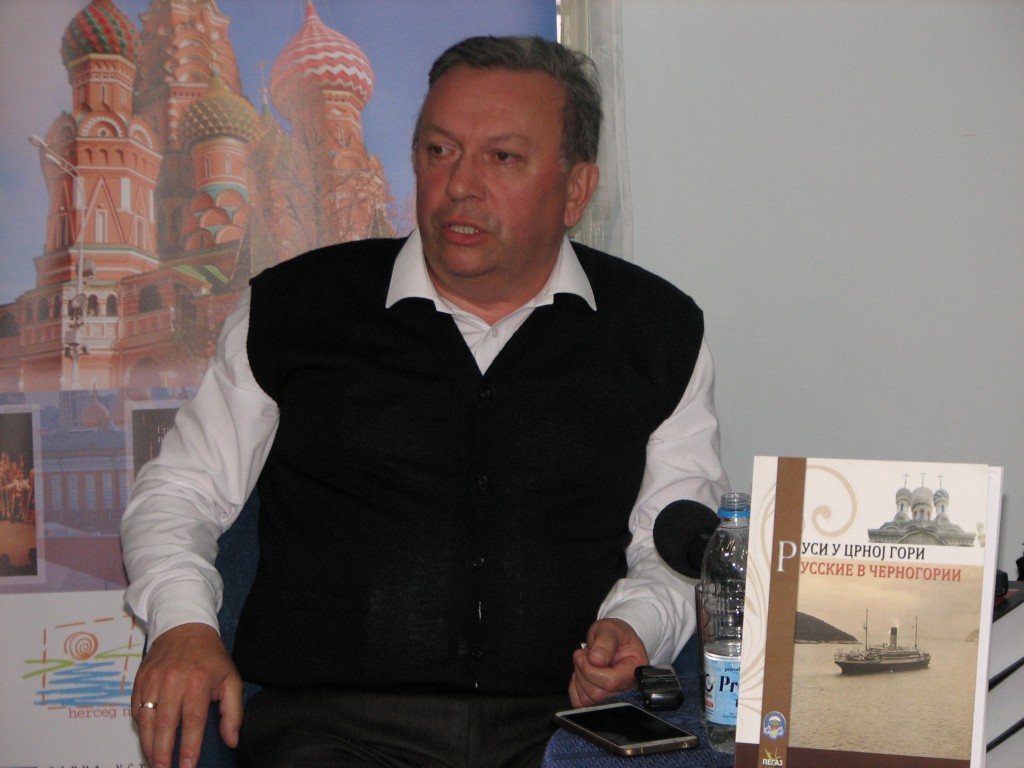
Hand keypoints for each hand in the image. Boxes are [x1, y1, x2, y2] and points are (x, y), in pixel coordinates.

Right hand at [131, 623, 242, 767]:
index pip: (193, 722)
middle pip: (165, 725)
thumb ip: (233, 712)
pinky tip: (147, 741)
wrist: (184, 627)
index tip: (188, 767)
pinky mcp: (140, 680)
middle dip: (163, 754)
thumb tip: (232, 740)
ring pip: (147, 721)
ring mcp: (153, 680)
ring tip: (154, 763)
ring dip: (149, 746)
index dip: (190, 748)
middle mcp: (174, 681)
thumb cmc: (210, 657)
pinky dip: (141, 728)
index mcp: (199, 682)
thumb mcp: (231, 678)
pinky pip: (137, 710)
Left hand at [568, 618, 649, 706]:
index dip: (592, 669)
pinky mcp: (600, 701)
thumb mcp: (610, 629)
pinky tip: (583, 674)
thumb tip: (596, 659)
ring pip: (587, 700)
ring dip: (579, 678)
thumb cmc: (614, 635)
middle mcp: (627, 688)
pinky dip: (576, 687)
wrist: (612, 640)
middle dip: (583, 671)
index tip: (587, 654)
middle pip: (597, 693)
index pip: (611, 681)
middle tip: (584, 655)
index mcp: (635, 670)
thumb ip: (605, 641)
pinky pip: (580, 702)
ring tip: (586, 662)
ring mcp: (614, 697)